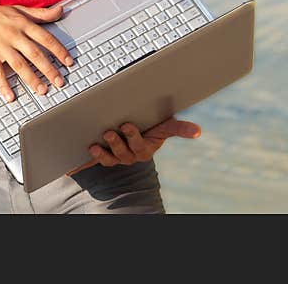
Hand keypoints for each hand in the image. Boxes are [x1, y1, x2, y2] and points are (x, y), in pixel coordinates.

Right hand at [0, 3, 72, 101]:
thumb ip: (40, 13)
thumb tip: (60, 11)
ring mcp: (0, 46)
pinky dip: (4, 85)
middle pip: (35, 54)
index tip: (69, 62)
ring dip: (32, 79)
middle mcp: (13, 35)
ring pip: (19, 65)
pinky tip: (10, 96)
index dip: (59, 51)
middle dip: (49, 69)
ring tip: (42, 90)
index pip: (45, 38)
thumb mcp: (17, 9)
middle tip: (59, 82)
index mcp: (22, 24)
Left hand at [68, 117, 202, 173]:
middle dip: (118, 142)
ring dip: (104, 151)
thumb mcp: (163, 126)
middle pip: (125, 152)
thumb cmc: (150, 128)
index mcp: (146, 147)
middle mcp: (131, 155)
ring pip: (111, 158)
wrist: (132, 133)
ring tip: (98, 141)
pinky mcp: (104, 156)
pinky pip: (98, 161)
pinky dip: (92, 157)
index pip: (141, 144)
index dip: (133, 137)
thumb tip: (198, 131)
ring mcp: (117, 157)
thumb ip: (178, 128)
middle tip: (111, 130)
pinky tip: (88, 148)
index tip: (127, 126)